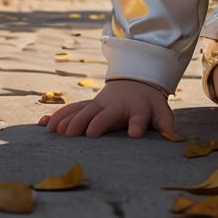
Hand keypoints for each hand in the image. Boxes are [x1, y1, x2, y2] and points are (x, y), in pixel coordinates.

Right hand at [37, 79, 178, 138]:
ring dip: (71, 120)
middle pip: (105, 113)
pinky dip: (57, 116)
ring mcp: (99, 104)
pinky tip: (42, 125)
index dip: (137, 124)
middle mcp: (115, 105)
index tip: (135, 133)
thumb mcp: (160, 109)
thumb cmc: (148, 102)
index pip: (139, 117)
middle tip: (88, 134)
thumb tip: (176, 137)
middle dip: (97, 122)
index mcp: (137, 108)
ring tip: (58, 132)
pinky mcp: (87, 106)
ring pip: (84, 111)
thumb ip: (165, 122)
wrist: (134, 80)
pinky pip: (70, 110)